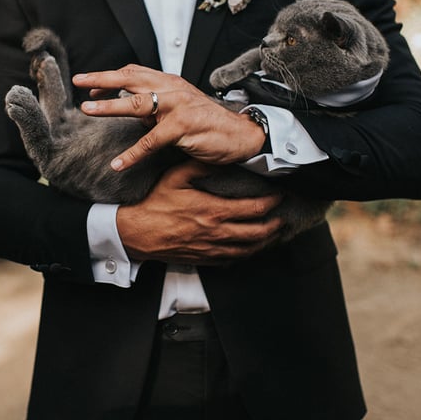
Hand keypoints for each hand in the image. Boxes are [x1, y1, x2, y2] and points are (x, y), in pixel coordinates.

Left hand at [75, 65, 266, 170]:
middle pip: (130, 78)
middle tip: (78, 81)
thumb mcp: (179, 108)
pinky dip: (132, 153)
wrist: (241, 135)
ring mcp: (177, 106)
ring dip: (109, 106)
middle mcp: (172, 89)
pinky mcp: (183, 127)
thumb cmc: (209, 123)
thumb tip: (131, 110)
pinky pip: (151, 141)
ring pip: (136, 103)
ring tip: (87, 110)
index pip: (134, 72)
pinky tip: (118, 163)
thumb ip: (156, 107)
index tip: (90, 86)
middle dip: (101, 79)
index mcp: (170, 82)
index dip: (110, 77)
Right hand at [116, 160, 283, 264]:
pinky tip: (248, 249)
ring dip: (264, 242)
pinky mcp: (204, 259)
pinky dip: (245, 255)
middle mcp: (216, 232)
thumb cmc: (154, 204)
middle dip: (275, 225)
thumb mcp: (175, 177)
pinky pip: (232, 260)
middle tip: (282, 218)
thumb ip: (199, 166)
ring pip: (248, 250)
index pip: (254, 208)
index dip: (271, 203)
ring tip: (272, 235)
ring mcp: (211, 248)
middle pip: (257, 233)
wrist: (137, 233)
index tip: (278, 197)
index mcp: (213, 210)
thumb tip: (218, 159)